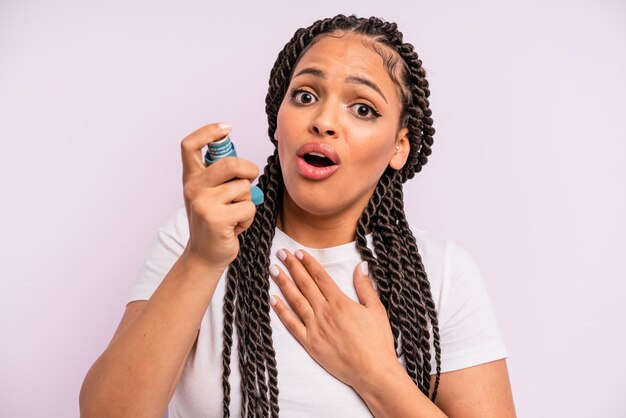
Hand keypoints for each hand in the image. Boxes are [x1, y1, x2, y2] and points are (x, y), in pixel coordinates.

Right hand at [180, 122, 258, 268]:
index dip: (208, 131)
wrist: (204, 255)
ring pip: (243, 188)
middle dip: (248, 169)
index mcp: (191, 178)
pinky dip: (249, 217)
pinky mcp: (216, 219)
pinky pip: (248, 207)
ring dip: (248, 201)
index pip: (189, 145)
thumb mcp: (210, 195)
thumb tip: (243, 164)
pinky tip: (237, 225)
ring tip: (236, 213)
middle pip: (229, 163)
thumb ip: (221, 177)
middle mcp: (193, 188)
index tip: (226, 128)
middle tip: (251, 178)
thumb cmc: (214, 222)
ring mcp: (203, 203)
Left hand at [269, 248, 399, 390]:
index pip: (320, 277)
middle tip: (281, 253)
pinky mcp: (311, 344)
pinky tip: (273, 300)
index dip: (308, 263)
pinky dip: (281, 311)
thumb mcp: (376, 310)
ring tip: (273, 270)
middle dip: (292, 267)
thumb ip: (365, 287)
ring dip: (283, 284)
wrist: (373, 371)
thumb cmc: (378, 342)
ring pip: (296, 301)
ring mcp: (316, 328)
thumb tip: (360, 265)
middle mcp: (325, 312)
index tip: (298, 252)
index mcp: (340, 302)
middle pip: (305, 284)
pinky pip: (292, 325)